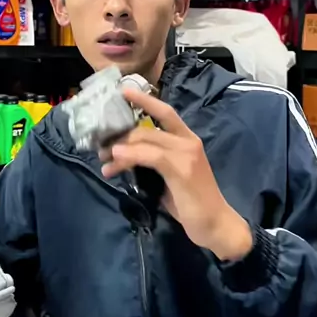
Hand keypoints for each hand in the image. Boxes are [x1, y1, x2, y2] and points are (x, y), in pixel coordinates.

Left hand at [101, 88, 252, 261]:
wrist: (215, 224)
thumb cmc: (192, 202)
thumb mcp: (171, 176)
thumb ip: (153, 161)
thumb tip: (125, 156)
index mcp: (187, 140)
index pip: (165, 112)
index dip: (145, 100)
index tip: (124, 91)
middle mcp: (188, 141)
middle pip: (147, 127)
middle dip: (120, 135)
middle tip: (101, 148)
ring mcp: (186, 154)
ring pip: (147, 139)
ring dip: (121, 148)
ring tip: (104, 159)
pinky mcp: (182, 170)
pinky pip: (151, 156)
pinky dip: (131, 155)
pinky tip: (117, 159)